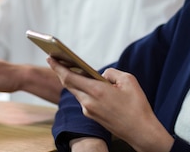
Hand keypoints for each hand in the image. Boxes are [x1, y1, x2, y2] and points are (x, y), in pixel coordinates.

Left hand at [47, 57, 173, 151]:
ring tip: (70, 68)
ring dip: (72, 80)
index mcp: (96, 91)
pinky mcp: (92, 116)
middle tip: (55, 60)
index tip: (50, 57)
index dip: (57, 67)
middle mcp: (88, 102)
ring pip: (76, 92)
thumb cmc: (136, 105)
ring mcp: (89, 111)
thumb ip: (111, 73)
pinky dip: (82, 89)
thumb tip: (101, 75)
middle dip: (60, 71)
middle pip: (68, 84)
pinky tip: (85, 83)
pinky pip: (83, 99)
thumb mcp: (128, 80)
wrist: (140, 131)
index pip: (69, 77)